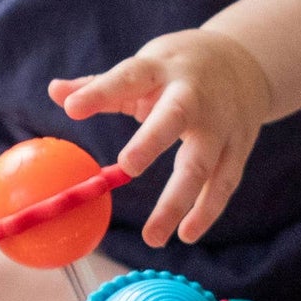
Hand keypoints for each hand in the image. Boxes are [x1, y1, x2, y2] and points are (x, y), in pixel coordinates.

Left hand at [48, 29, 271, 246]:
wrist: (245, 62)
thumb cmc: (177, 70)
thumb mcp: (144, 66)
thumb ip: (100, 84)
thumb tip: (54, 91)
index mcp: (160, 69)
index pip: (128, 77)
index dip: (100, 92)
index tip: (73, 108)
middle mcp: (194, 95)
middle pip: (174, 117)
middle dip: (152, 140)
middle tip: (127, 167)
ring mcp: (220, 123)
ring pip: (201, 163)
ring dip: (178, 201)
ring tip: (152, 237)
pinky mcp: (238, 147)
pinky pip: (223, 182)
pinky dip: (206, 210)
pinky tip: (185, 235)